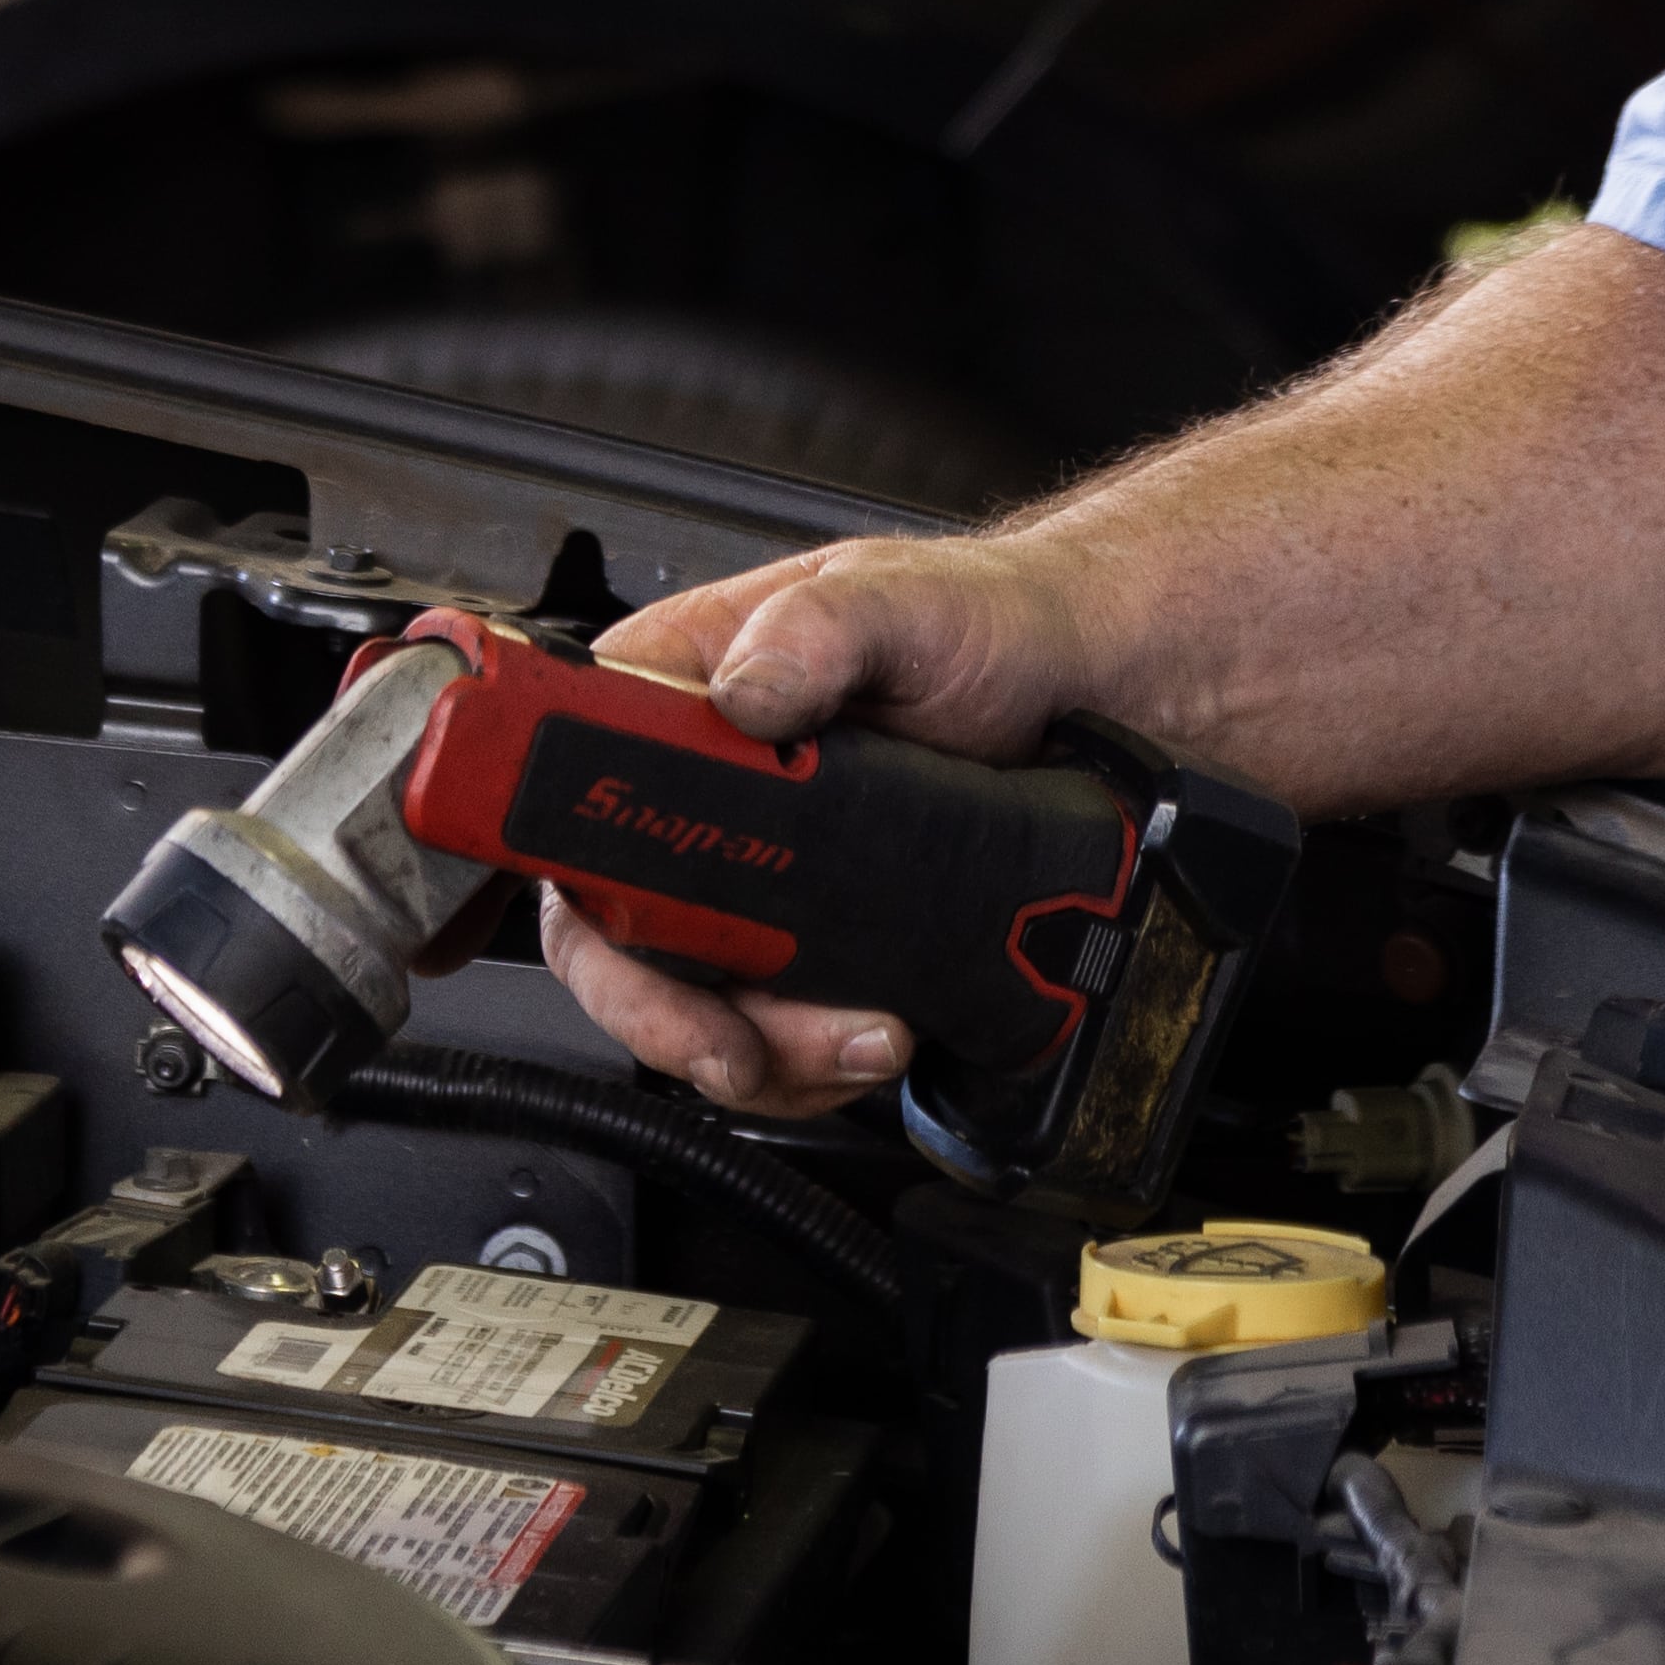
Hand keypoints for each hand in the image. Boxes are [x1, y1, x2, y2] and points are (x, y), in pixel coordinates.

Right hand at [536, 533, 1117, 1116]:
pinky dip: (814, 1062)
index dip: (577, 882)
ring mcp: (757, 876)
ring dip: (766, 1052)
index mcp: (684, 692)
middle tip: (737, 1050)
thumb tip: (747, 688)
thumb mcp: (903, 602)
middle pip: (614, 930)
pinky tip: (879, 1035)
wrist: (1090, 691)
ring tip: (861, 1038)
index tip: (623, 945)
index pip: (573, 794)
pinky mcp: (818, 939)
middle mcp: (702, 791)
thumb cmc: (984, 622)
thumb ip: (821, 628)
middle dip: (670, 1014)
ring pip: (697, 999)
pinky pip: (776, 1027)